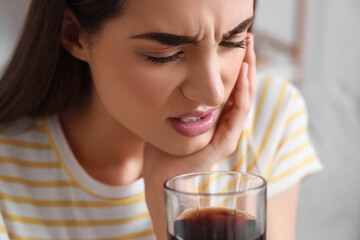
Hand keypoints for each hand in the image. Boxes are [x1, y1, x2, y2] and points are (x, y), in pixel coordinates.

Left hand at [143, 32, 256, 239]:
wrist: (159, 176)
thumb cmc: (163, 146)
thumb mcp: (173, 113)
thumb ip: (185, 98)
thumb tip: (182, 73)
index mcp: (217, 118)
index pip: (234, 88)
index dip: (238, 64)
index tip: (238, 40)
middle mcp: (225, 126)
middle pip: (243, 91)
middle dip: (247, 63)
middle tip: (249, 37)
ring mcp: (226, 136)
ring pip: (244, 101)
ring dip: (248, 75)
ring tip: (248, 50)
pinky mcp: (221, 147)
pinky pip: (236, 117)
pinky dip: (241, 96)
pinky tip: (242, 76)